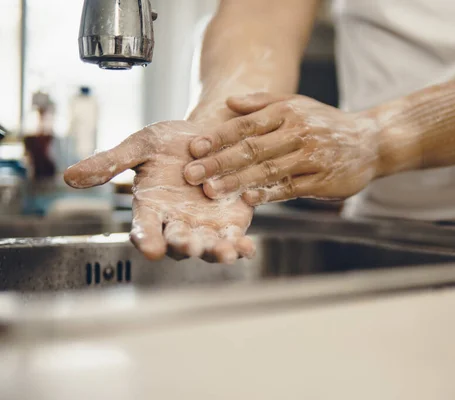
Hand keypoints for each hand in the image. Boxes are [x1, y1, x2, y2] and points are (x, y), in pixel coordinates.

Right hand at [64, 119, 254, 262]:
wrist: (211, 135)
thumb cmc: (172, 142)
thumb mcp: (141, 146)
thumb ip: (111, 163)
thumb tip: (69, 177)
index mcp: (152, 208)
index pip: (144, 229)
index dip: (146, 239)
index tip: (149, 247)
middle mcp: (177, 222)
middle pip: (178, 243)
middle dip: (184, 245)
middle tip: (188, 245)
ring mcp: (205, 226)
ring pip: (208, 246)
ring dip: (216, 252)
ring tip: (224, 252)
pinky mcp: (231, 223)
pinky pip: (235, 239)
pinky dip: (240, 246)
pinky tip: (247, 247)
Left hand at [183, 93, 381, 204]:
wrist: (370, 142)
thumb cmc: (326, 123)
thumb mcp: (297, 105)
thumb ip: (262, 104)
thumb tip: (229, 103)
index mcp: (288, 112)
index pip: (246, 125)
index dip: (218, 137)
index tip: (194, 149)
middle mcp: (299, 132)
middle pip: (252, 148)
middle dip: (219, 162)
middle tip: (192, 174)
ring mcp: (312, 157)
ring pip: (269, 170)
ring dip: (238, 181)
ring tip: (212, 191)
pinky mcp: (322, 180)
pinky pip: (290, 188)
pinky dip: (269, 194)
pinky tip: (248, 199)